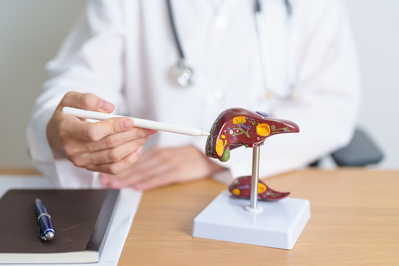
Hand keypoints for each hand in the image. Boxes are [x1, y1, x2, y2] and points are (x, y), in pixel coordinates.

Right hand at [46, 91, 155, 173]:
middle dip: (132, 135)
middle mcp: (73, 149)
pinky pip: (114, 169)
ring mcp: (82, 161)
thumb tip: (109, 108)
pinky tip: (138, 148)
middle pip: (108, 145)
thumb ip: (87, 99)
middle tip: (149, 127)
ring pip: (114, 157)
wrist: (57, 134)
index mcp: (66, 130)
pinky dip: (129, 160)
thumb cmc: (68, 114)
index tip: (132, 121)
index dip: (114, 127)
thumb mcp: (71, 99)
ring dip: (134, 145)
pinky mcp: (91, 168)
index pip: (94, 132)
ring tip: (146, 135)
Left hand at [99, 146, 225, 189]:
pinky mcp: (178, 170)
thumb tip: (132, 169)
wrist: (208, 157)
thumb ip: (152, 160)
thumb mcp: (168, 155)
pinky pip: (161, 177)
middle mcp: (161, 155)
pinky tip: (139, 187)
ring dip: (128, 179)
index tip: (105, 173)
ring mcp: (169, 162)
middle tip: (104, 181)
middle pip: (136, 166)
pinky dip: (149, 182)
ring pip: (145, 171)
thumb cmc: (187, 157)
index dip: (118, 166)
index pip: (134, 160)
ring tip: (115, 185)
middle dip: (118, 174)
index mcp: (157, 151)